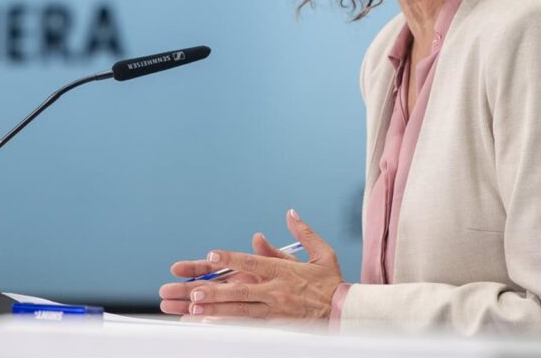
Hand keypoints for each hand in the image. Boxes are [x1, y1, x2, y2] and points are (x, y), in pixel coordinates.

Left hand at [158, 209, 343, 320]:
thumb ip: (303, 234)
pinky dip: (228, 326)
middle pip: (241, 291)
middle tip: (193, 291)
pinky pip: (248, 327)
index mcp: (284, 272)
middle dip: (215, 291)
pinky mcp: (277, 326)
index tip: (212, 255)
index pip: (253, 262)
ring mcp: (275, 311)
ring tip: (193, 309)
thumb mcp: (322, 254)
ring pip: (240, 312)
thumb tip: (290, 214)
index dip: (231, 258)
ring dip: (216, 310)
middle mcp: (276, 292)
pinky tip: (211, 325)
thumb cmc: (332, 283)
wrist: (347, 314)